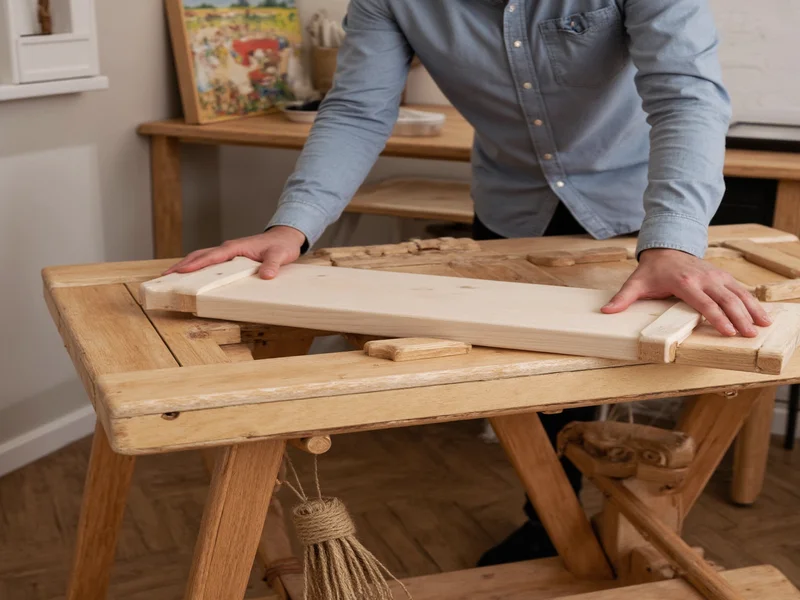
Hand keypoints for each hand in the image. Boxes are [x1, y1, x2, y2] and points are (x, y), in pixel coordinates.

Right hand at [163, 226, 306, 278]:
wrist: (286, 237)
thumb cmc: (281, 245)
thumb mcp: (280, 255)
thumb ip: (273, 265)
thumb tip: (267, 276)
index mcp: (236, 247)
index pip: (213, 256)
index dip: (197, 264)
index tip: (181, 271)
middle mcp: (229, 248)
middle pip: (201, 255)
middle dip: (182, 265)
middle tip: (164, 277)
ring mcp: (229, 252)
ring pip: (203, 257)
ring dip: (187, 265)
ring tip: (170, 277)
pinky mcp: (231, 256)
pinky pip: (210, 261)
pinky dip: (197, 266)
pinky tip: (191, 275)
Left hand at [601, 248, 771, 337]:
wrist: (666, 248)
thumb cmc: (652, 270)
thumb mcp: (635, 283)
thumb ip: (623, 298)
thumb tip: (606, 312)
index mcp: (684, 283)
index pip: (704, 303)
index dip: (716, 317)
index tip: (728, 331)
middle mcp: (704, 278)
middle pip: (726, 299)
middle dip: (739, 317)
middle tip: (749, 335)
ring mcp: (716, 276)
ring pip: (738, 293)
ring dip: (752, 309)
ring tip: (763, 326)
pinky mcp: (722, 276)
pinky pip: (740, 289)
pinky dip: (753, 301)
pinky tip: (762, 314)